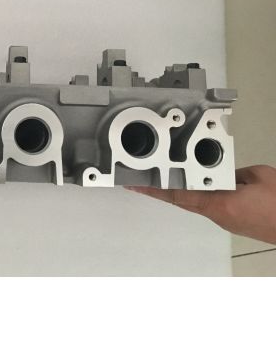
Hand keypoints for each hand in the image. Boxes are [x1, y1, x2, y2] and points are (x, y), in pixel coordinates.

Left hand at [126, 165, 275, 244]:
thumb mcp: (256, 176)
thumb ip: (232, 171)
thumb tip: (219, 170)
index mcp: (220, 204)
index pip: (179, 194)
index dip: (155, 189)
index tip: (136, 185)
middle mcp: (219, 216)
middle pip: (183, 200)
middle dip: (162, 189)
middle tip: (142, 180)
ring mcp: (226, 221)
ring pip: (196, 202)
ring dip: (181, 191)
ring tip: (165, 177)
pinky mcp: (235, 222)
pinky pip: (210, 205)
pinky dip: (200, 194)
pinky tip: (198, 184)